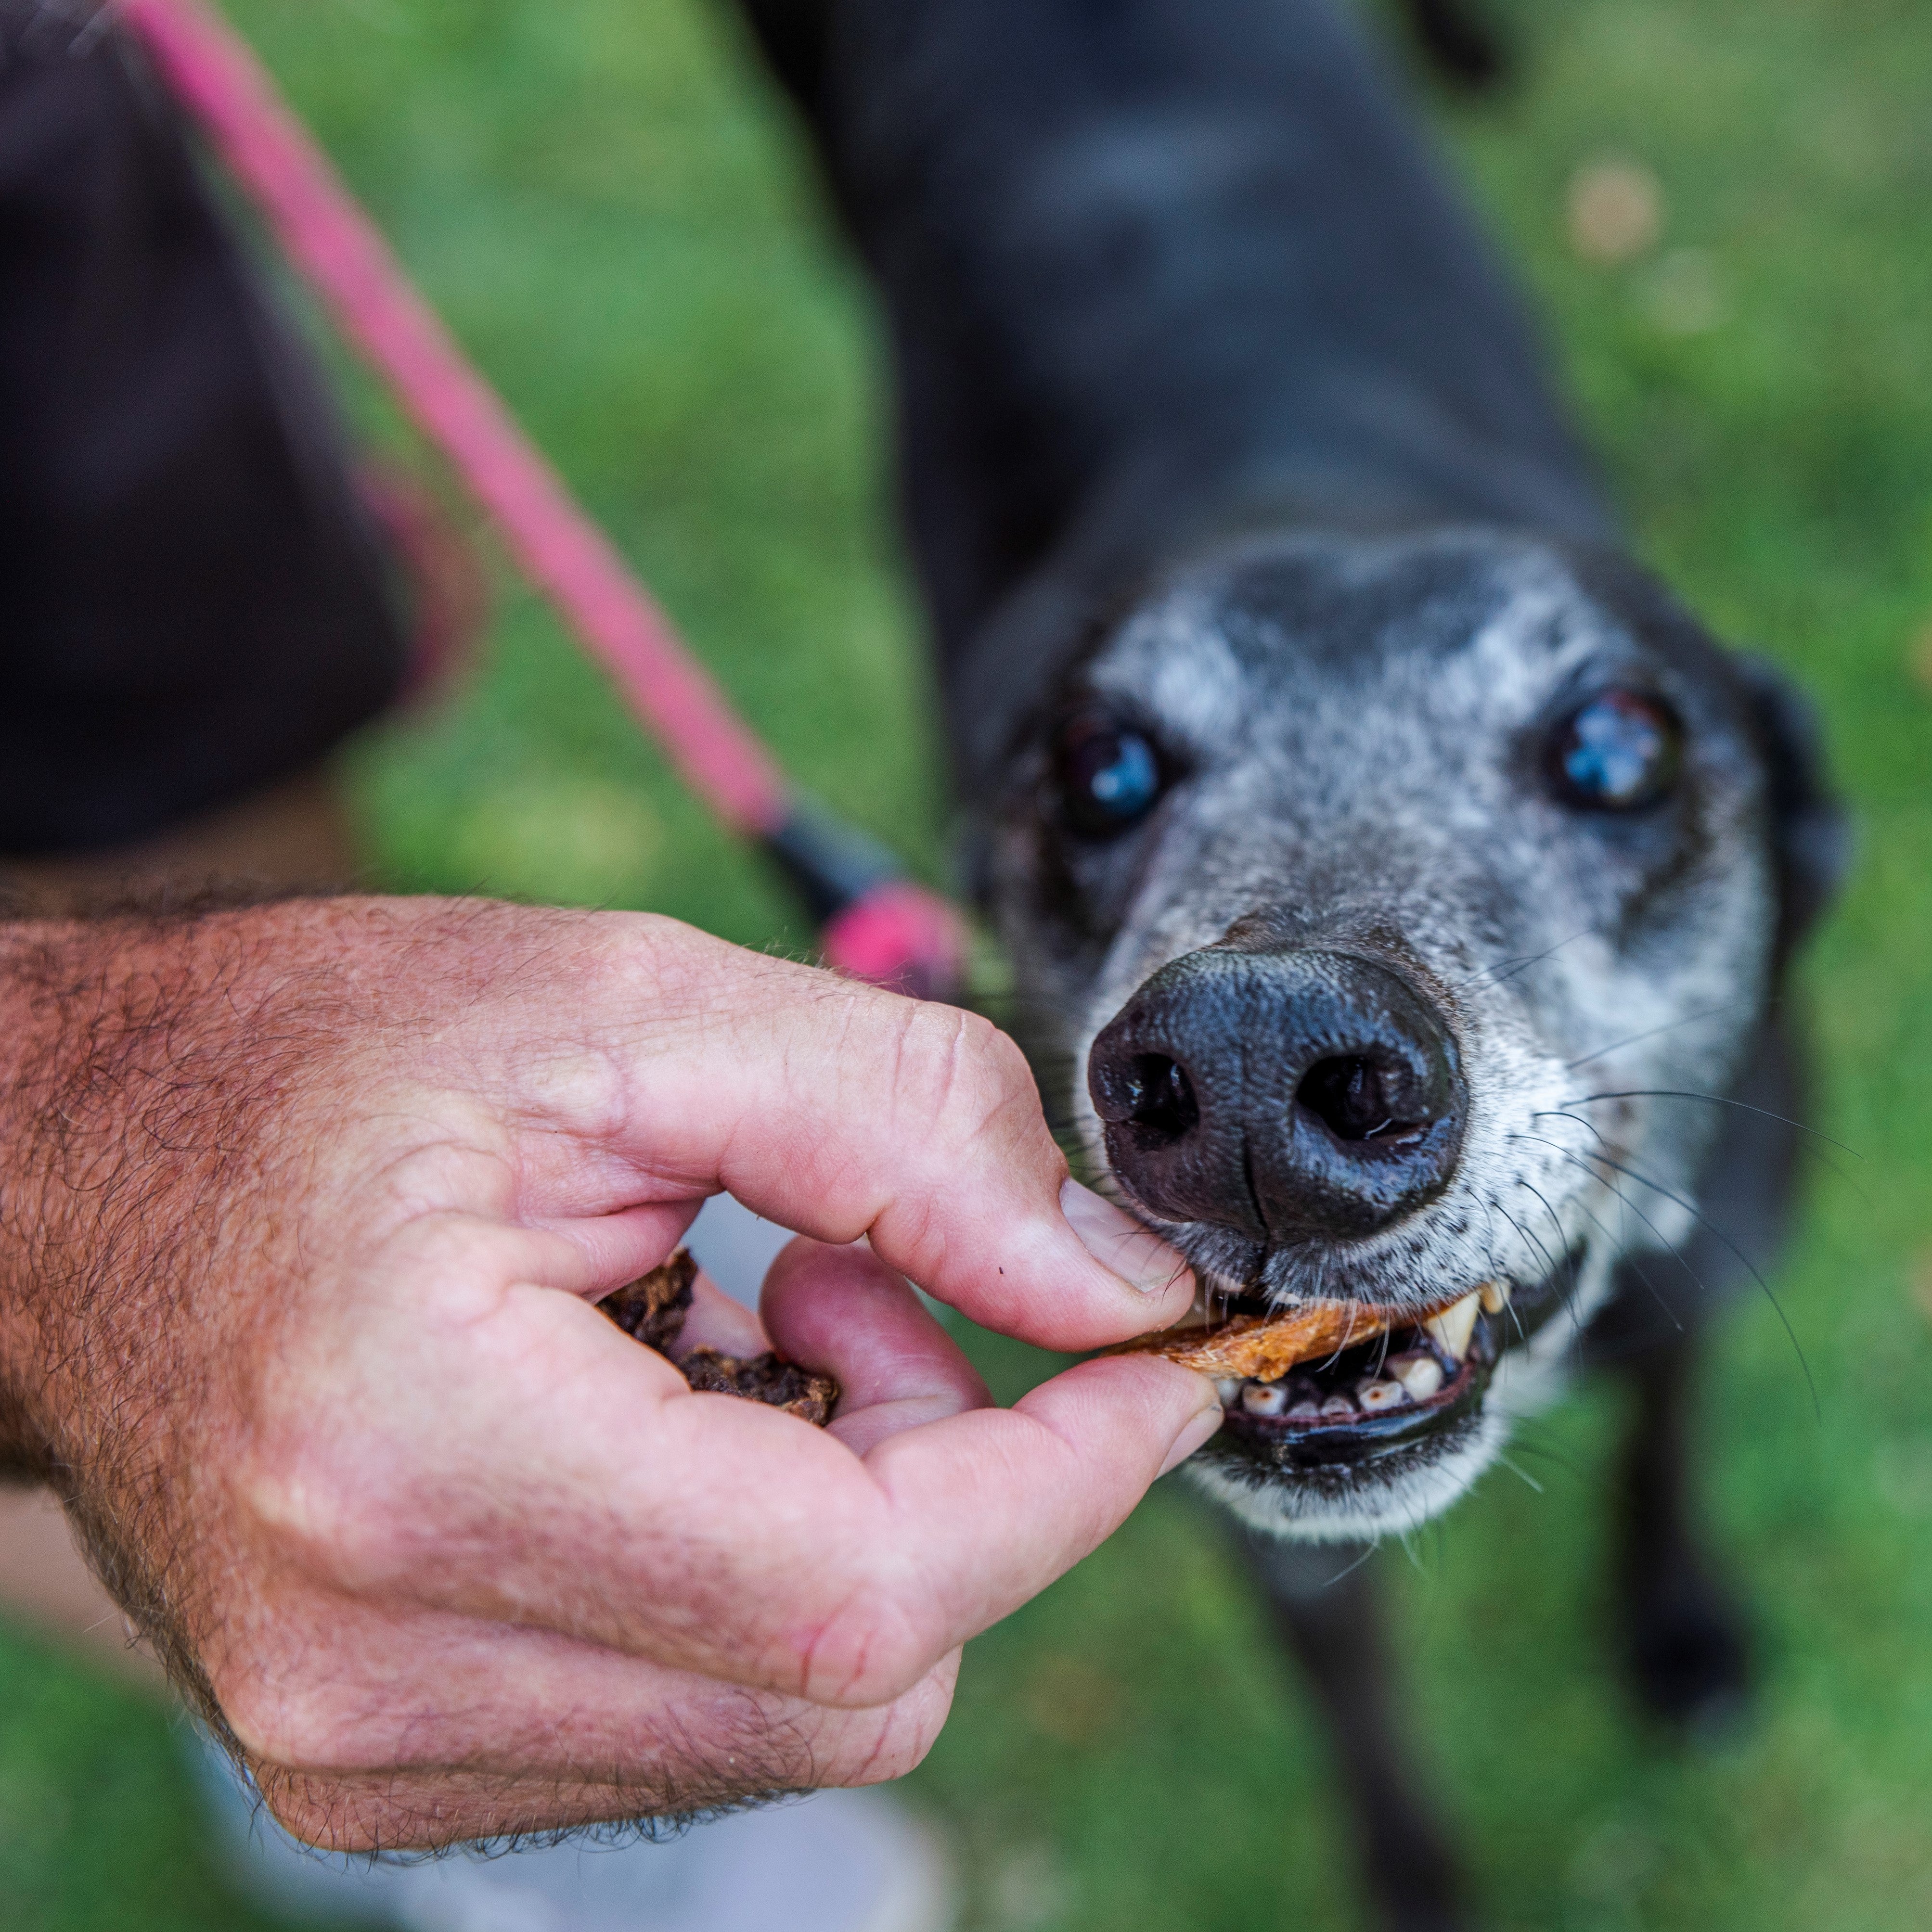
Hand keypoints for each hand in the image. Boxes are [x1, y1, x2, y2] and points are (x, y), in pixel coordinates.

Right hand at [0, 901, 1215, 1849]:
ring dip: (854, 1514)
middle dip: (948, 1476)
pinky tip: (679, 1411)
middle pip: (853, 1680)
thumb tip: (1114, 1277)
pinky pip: (699, 1712)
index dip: (1062, 1480)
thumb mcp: (625, 1011)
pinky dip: (762, 1564)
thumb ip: (903, 1127)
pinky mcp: (389, 1759)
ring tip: (747, 1319)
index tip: (1154, 1362)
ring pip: (796, 1713)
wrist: (71, 1175)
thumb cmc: (315, 1063)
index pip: (861, 1590)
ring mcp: (370, 1747)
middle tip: (855, 1278)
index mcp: (417, 1459)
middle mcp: (375, 1665)